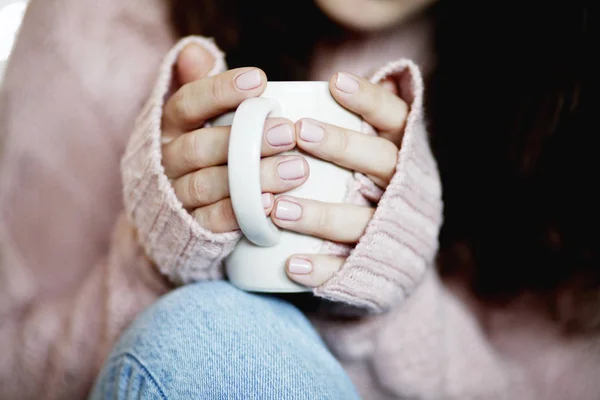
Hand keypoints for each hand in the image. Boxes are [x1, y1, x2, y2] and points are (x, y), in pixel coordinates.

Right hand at [161, 44, 307, 231]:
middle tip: (288, 132)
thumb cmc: (206, 153)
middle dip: (245, 140)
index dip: (220, 91)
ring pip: (208, 186)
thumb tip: (196, 51)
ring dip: (254, 177)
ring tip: (297, 169)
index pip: (187, 104)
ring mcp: (178, 197)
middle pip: (199, 148)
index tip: (260, 80)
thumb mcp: (200, 119)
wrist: (180, 214)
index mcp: (171, 128)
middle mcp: (169, 161)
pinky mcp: (193, 230)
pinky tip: (272, 204)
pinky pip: (213, 223)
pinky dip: (241, 213)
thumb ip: (202, 86)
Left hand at [272, 72, 407, 286]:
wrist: (397, 258)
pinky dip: (321, 268)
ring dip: (321, 214)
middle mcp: (405, 189)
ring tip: (278, 209)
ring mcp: (392, 231)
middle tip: (299, 131)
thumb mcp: (376, 154)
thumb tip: (330, 83)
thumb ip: (360, 127)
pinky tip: (290, 264)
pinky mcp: (375, 268)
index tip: (334, 83)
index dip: (370, 100)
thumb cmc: (371, 189)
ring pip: (362, 220)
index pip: (395, 119)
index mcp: (406, 154)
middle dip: (342, 145)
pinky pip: (349, 269)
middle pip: (383, 162)